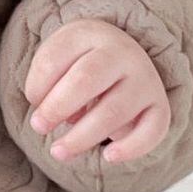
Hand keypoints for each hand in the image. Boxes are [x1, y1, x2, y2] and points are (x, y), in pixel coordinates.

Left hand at [24, 18, 171, 164]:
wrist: (124, 58)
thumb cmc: (80, 63)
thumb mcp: (58, 59)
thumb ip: (46, 81)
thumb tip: (53, 117)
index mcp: (90, 34)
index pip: (55, 58)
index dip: (37, 86)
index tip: (32, 104)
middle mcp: (122, 53)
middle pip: (86, 80)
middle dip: (56, 108)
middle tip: (38, 128)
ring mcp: (145, 80)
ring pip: (114, 111)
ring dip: (82, 137)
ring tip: (58, 153)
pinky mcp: (159, 106)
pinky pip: (153, 130)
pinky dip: (132, 147)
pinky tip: (109, 157)